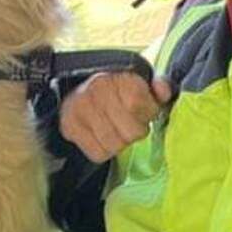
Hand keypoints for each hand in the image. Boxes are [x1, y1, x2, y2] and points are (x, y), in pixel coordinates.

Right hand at [58, 71, 172, 162]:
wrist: (79, 88)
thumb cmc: (117, 89)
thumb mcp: (142, 83)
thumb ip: (159, 87)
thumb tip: (162, 90)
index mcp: (119, 77)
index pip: (141, 107)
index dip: (147, 114)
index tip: (143, 110)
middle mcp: (97, 90)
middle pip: (131, 132)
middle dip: (134, 131)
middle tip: (129, 123)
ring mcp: (80, 109)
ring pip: (115, 146)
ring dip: (120, 142)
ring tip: (116, 129)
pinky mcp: (69, 126)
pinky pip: (97, 154)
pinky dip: (103, 150)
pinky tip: (102, 137)